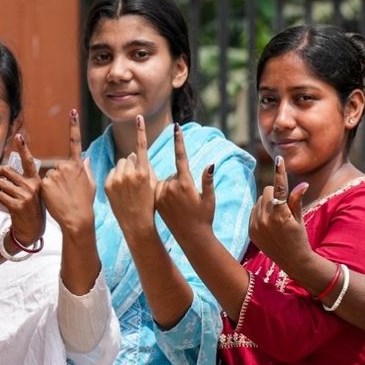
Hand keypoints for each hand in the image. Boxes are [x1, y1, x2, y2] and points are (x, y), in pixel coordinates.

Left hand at [0, 134, 44, 245]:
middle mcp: (32, 186)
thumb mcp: (31, 193)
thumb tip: (3, 169)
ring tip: (5, 198)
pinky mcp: (17, 205)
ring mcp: (25, 195)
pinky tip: (3, 205)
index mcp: (36, 181)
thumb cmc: (30, 210)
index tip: (19, 136)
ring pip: (1, 184)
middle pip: (7, 172)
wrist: (32, 230)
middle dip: (0, 176)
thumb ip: (22, 180)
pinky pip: (0, 196)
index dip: (23, 148)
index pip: (29, 161)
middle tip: (1, 184)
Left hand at [41, 109, 95, 234]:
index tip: (73, 112)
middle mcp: (66, 166)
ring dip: (52, 184)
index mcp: (78, 165)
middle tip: (66, 192)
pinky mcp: (46, 181)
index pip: (76, 142)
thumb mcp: (91, 184)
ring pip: (49, 175)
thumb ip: (86, 169)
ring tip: (61, 196)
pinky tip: (54, 198)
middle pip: (57, 167)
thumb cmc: (85, 203)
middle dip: (59, 177)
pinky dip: (46, 190)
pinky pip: (42, 183)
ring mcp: (55, 173)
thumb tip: (86, 157)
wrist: (77, 218)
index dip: (74, 126)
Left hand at [104, 115, 157, 233]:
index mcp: (144, 172)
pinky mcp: (107, 185)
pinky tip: (120, 190)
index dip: (141, 131)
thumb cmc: (150, 204)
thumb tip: (136, 154)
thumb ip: (146, 166)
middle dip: (132, 164)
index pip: (141, 147)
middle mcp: (129, 174)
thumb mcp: (154, 184)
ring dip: (123, 170)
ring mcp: (117, 179)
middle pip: (128, 157)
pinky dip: (115, 178)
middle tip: (136, 180)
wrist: (137, 223)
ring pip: (120, 164)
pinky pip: (111, 172)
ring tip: (128, 186)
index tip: (139, 118)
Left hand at [155, 123, 215, 238]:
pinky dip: (163, 193)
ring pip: (165, 181)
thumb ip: (208, 180)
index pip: (181, 157)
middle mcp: (171, 187)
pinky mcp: (154, 200)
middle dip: (181, 181)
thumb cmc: (204, 217)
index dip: (179, 141)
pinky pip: (158, 188)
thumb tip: (211, 164)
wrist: (191, 236)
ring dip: (171, 188)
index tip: (176, 127)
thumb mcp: (210, 198)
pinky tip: (170, 207)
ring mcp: (160, 193)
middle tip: (187, 200)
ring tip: (178, 206)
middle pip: (174, 173)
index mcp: (186, 183)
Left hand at [249, 155, 311, 269]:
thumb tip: (303, 185)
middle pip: (268, 191)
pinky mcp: (251, 230)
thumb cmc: (300, 238)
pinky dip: (261, 212)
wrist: (292, 261)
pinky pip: (254, 211)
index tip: (279, 159)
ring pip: (260, 200)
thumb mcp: (300, 219)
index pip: (280, 188)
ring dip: (268, 203)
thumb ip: (296, 200)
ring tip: (277, 218)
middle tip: (285, 207)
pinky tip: (270, 224)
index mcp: (280, 214)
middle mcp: (266, 218)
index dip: (280, 172)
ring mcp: (256, 225)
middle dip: (276, 194)